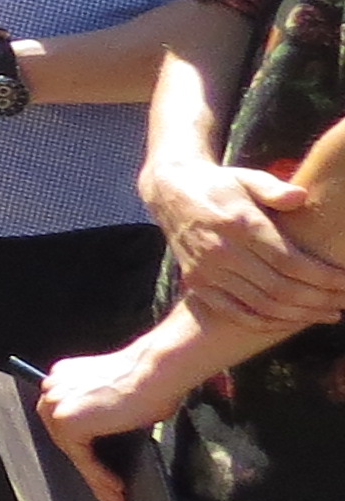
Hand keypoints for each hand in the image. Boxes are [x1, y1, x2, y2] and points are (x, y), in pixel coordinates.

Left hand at [39, 337, 194, 500]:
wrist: (156, 372)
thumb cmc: (148, 381)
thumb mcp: (113, 396)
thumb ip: (97, 411)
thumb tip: (102, 442)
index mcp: (61, 378)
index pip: (66, 421)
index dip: (81, 448)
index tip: (95, 468)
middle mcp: (52, 387)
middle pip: (66, 438)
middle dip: (87, 467)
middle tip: (106, 490)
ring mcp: (56, 404)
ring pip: (74, 451)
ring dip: (95, 477)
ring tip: (114, 495)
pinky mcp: (68, 422)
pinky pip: (81, 457)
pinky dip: (98, 475)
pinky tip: (115, 487)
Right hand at [150, 159, 344, 330]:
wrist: (170, 192)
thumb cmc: (221, 185)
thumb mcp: (246, 177)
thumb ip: (274, 188)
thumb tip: (301, 196)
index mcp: (238, 224)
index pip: (290, 262)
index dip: (323, 277)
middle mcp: (220, 251)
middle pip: (280, 288)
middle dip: (320, 299)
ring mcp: (206, 271)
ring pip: (262, 306)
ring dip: (301, 314)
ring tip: (329, 313)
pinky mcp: (197, 283)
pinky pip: (236, 313)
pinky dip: (267, 323)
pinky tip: (292, 321)